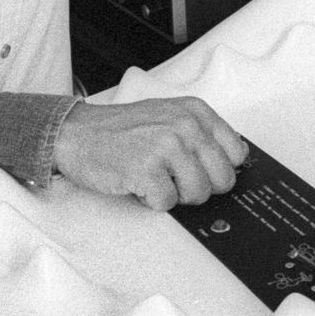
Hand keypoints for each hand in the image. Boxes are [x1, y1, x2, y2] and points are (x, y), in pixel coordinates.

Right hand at [51, 97, 248, 209]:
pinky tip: (138, 183)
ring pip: (199, 194)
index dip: (219, 170)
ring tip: (154, 178)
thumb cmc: (122, 130)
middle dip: (199, 187)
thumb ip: (201, 134)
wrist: (77, 133)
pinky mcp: (147, 169)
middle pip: (223, 179)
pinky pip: (167, 204)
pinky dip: (151, 201)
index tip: (203, 172)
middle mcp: (185, 125)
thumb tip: (232, 163)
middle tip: (173, 178)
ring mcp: (166, 146)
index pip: (237, 154)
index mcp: (195, 111)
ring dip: (175, 196)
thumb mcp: (169, 117)